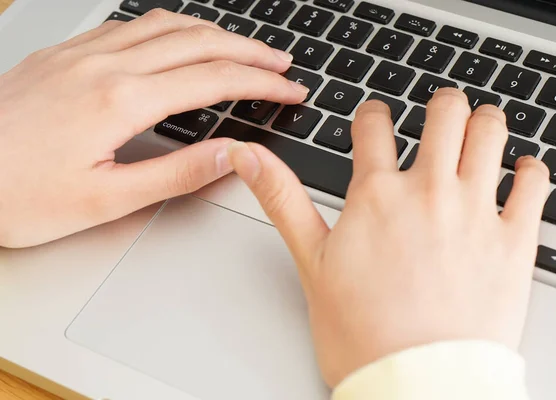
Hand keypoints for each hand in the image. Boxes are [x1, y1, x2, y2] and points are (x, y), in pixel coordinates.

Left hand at [0, 10, 307, 247]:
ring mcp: (82, 52)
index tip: (291, 89)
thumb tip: (230, 154)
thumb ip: (175, 173)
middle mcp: (105, 64)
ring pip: (166, 23)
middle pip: (198, 40)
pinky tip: (177, 39)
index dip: (262, 82)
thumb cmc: (13, 193)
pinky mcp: (65, 53)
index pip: (214, 79)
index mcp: (120, 101)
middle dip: (250, 49)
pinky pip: (131, 24)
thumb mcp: (104, 200)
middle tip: (282, 62)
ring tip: (243, 46)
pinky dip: (171, 26)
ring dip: (214, 31)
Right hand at [228, 89, 549, 387]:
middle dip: (441, 107)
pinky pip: (535, 182)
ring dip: (484, 124)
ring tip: (478, 135)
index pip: (374, 122)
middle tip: (439, 119)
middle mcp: (428, 192)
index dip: (373, 114)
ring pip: (490, 131)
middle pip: (444, 111)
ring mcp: (475, 212)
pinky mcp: (514, 240)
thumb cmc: (362, 333)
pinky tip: (518, 173)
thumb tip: (246, 155)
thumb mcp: (310, 261)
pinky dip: (530, 168)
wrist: (415, 385)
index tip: (376, 121)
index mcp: (376, 195)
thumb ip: (280, 198)